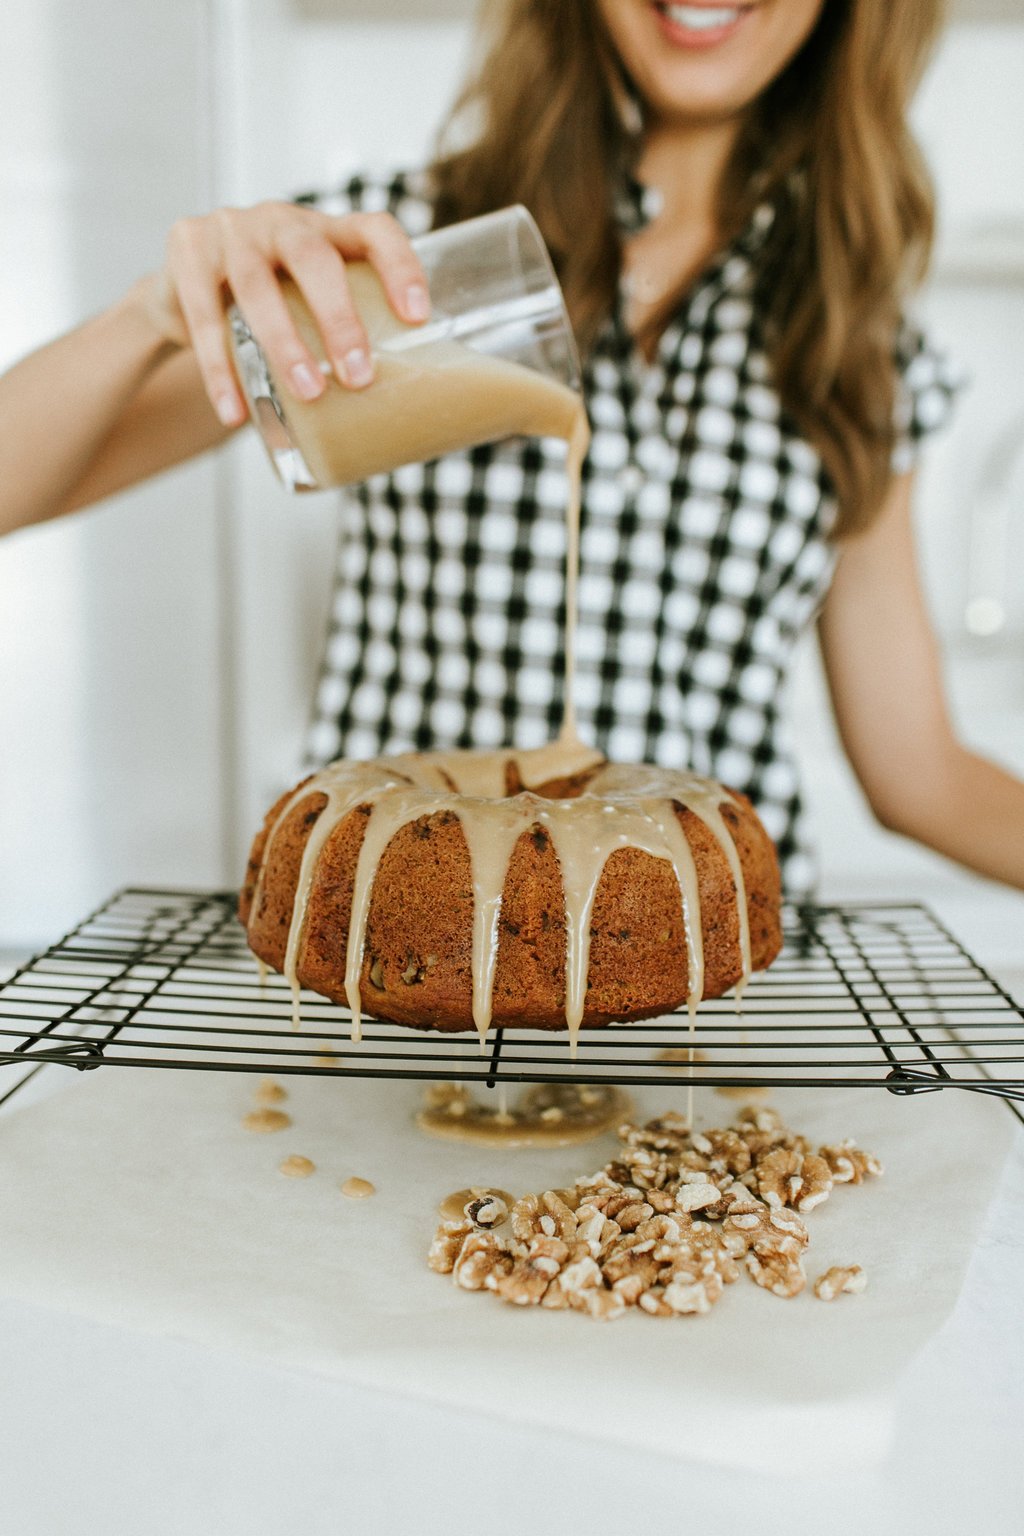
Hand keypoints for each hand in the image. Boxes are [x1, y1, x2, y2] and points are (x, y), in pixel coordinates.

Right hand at [142, 201, 429, 424]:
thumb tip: (394, 420)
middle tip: (358, 376)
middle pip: (314, 257)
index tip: (418, 316)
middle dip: (339, 318)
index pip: (373, 230)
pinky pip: (203, 315)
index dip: (400, 267)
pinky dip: (219, 370)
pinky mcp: (188, 249)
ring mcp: (232, 229)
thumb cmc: (267, 309)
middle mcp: (281, 221)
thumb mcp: (307, 308)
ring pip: (257, 285)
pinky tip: (235, 412)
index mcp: (326, 231)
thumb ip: (343, 339)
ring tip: (308, 392)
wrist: (181, 295)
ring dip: (285, 343)